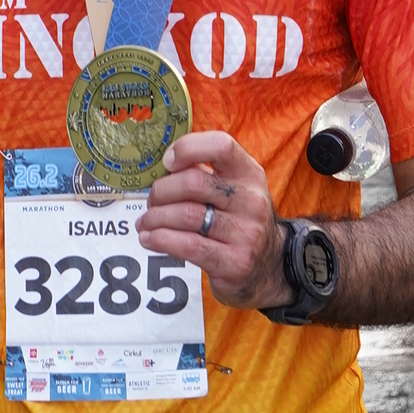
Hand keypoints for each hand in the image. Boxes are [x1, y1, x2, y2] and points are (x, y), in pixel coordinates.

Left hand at [135, 130, 283, 308]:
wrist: (269, 267)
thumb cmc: (238, 220)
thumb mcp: (232, 189)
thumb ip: (203, 173)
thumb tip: (162, 166)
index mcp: (249, 174)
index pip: (221, 145)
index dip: (188, 148)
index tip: (167, 161)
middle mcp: (251, 200)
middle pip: (193, 183)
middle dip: (161, 191)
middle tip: (150, 201)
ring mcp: (246, 233)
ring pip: (186, 215)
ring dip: (156, 218)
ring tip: (145, 223)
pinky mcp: (235, 263)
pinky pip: (188, 246)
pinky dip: (161, 240)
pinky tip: (149, 239)